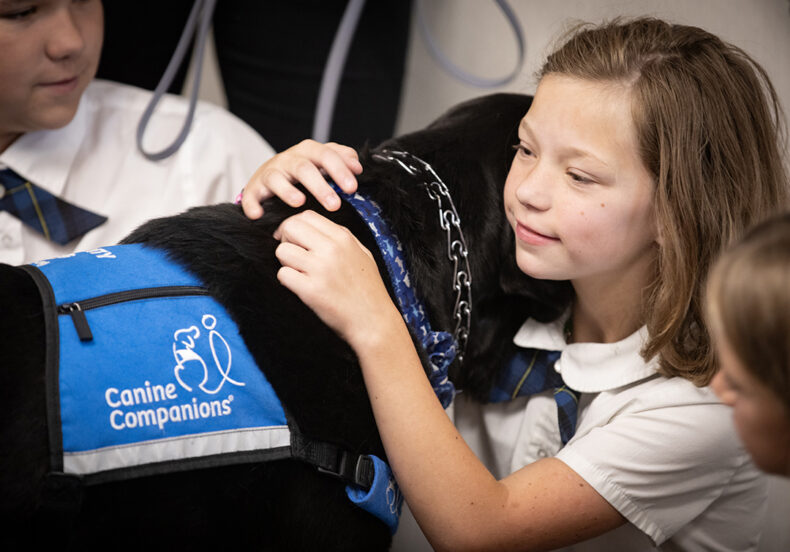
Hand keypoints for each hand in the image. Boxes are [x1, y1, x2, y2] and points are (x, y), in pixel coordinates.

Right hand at [242, 139, 361, 218]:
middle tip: (334, 204)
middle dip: (320, 186)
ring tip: (299, 202)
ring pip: (278, 178)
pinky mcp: (254, 188)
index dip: (340, 170)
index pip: (326, 155)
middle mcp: (289, 159)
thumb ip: (341, 159)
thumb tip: (357, 166)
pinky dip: (252, 204)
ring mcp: (271, 172)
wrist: (270, 175)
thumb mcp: (323, 161)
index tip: (352, 187)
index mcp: (308, 151)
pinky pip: (251, 195)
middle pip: (304, 168)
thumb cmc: (303, 171)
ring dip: (287, 191)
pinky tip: (258, 215)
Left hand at [274, 210, 401, 349]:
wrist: (373, 321)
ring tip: (300, 273)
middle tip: (293, 255)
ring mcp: (320, 269)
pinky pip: (283, 275)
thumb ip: (341, 236)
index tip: (295, 239)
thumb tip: (313, 226)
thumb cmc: (368, 289)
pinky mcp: (310, 290)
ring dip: (286, 262)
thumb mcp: (362, 253)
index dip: (295, 225)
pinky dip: (287, 281)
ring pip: (282, 251)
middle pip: (290, 227)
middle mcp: (331, 249)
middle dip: (286, 239)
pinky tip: (300, 287)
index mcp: (343, 238)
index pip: (306, 216)